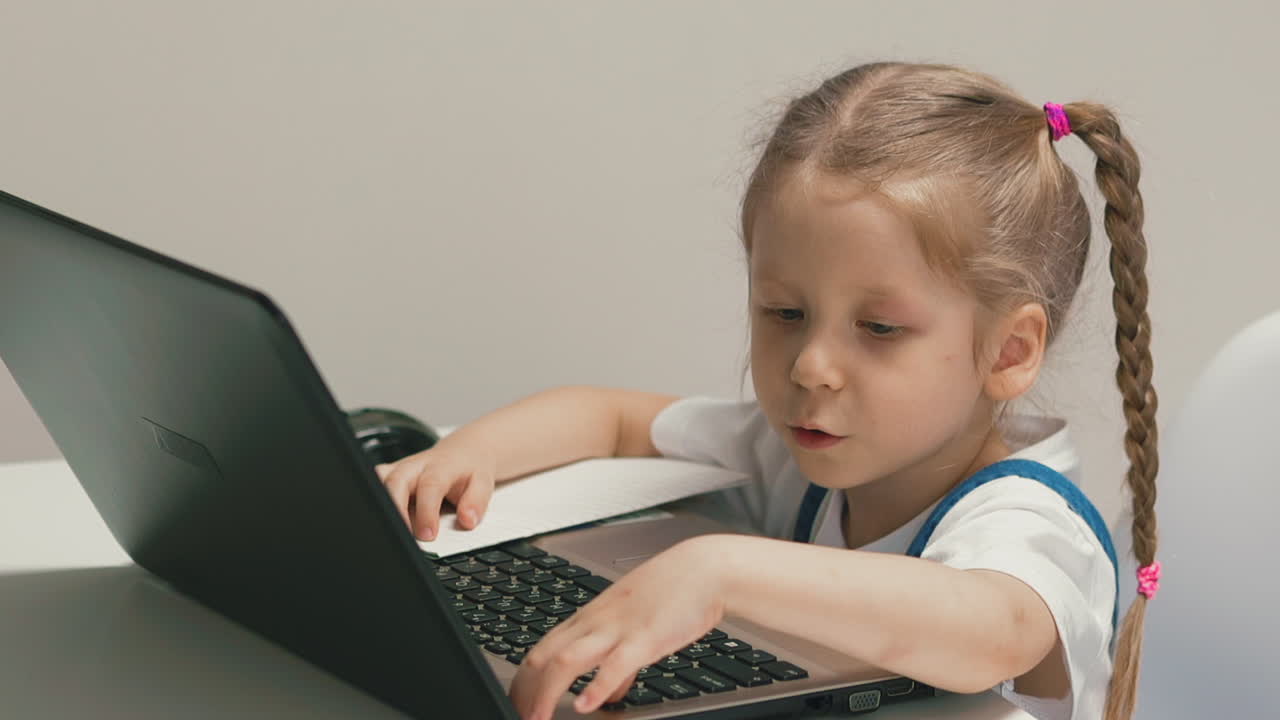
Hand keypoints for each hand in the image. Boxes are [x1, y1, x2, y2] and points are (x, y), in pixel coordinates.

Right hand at [374, 439, 496, 541]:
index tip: (429, 535)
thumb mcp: (483, 483)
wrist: (463, 451)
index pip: (430, 487)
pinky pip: (374, 482)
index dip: (427, 512)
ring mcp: (400, 468)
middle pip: (397, 481)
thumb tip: (467, 520)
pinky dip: (374, 498)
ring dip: (380, 502)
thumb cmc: (470, 470)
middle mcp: (416, 465)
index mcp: (440, 466)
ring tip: (388, 529)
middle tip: (404, 537)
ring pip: (380, 479)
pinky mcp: (390, 473)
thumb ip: (476, 502)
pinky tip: (380, 518)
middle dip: (396, 510)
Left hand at [508, 535, 730, 719]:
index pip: (541, 649)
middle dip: (524, 691)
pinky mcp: (645, 637)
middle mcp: (596, 621)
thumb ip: (615, 659)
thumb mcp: (633, 626)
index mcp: (590, 618)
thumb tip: (608, 692)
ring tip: (537, 719)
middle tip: (516, 716)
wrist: (704, 570)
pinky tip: (584, 706)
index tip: (517, 703)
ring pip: (567, 659)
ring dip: (546, 693)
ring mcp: (618, 628)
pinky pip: (615, 664)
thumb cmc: (671, 593)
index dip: (522, 680)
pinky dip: (596, 687)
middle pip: (543, 656)